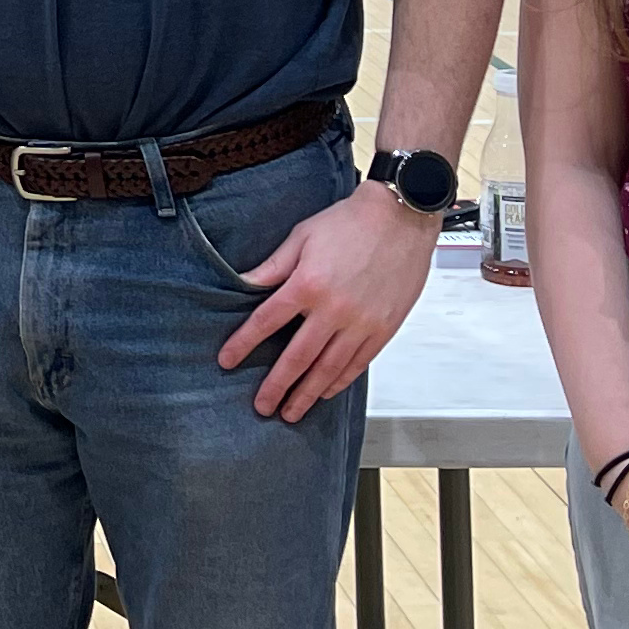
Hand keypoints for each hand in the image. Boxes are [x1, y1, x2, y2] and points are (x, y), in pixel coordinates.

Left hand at [221, 180, 437, 420]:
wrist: (401, 217)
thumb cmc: (351, 222)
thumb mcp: (302, 236)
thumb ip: (273, 266)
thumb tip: (244, 283)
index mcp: (308, 285)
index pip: (266, 322)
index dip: (243, 344)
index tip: (227, 361)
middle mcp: (334, 310)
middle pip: (297, 358)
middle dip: (277, 386)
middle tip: (262, 406)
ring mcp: (361, 323)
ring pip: (329, 369)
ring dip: (307, 394)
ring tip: (291, 412)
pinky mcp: (384, 329)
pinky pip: (358, 364)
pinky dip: (339, 382)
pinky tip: (325, 392)